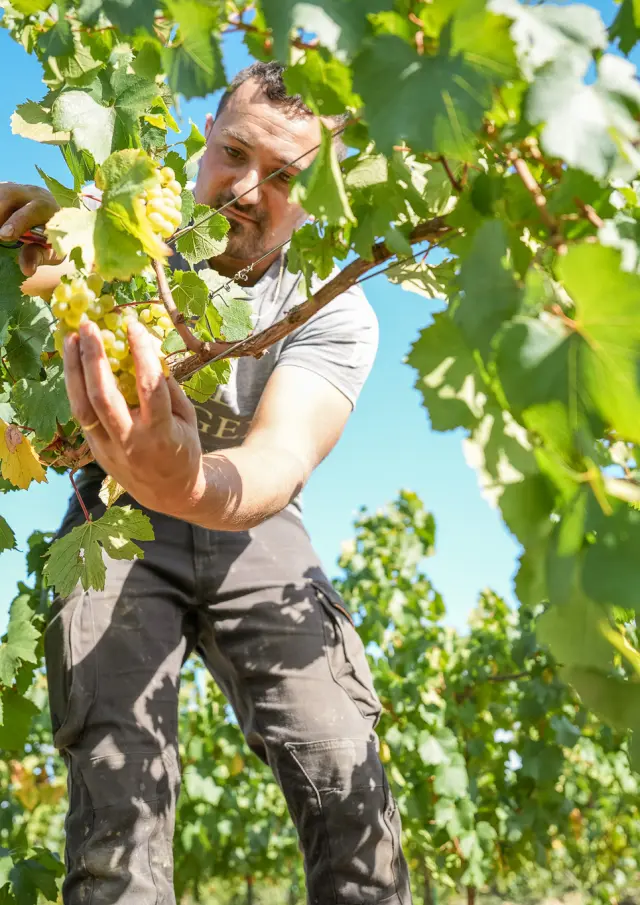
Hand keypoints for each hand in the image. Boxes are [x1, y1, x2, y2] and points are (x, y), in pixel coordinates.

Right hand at [0, 182, 63, 274]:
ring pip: (2, 193)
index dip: (18, 222)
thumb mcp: (51, 251)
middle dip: (0, 214)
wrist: (52, 218)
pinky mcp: (6, 188)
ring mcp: (17, 188)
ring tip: (0, 231)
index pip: (34, 210)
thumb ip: (38, 257)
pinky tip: (0, 223)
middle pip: (10, 195)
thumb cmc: (53, 238)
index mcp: (50, 209)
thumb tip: (27, 270)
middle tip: (0, 235)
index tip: (4, 235)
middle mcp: (34, 193)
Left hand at [63, 319, 205, 517]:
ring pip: (82, 407)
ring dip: (74, 370)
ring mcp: (109, 448)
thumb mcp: (188, 418)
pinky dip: (76, 386)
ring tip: (71, 339)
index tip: (134, 326)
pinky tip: (75, 363)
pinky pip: (82, 415)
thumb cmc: (183, 449)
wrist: (169, 493)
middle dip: (94, 358)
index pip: (149, 387)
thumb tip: (149, 350)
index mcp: (161, 432)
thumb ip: (169, 387)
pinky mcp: (95, 450)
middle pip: (103, 396)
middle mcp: (131, 440)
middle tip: (89, 327)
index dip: (141, 354)